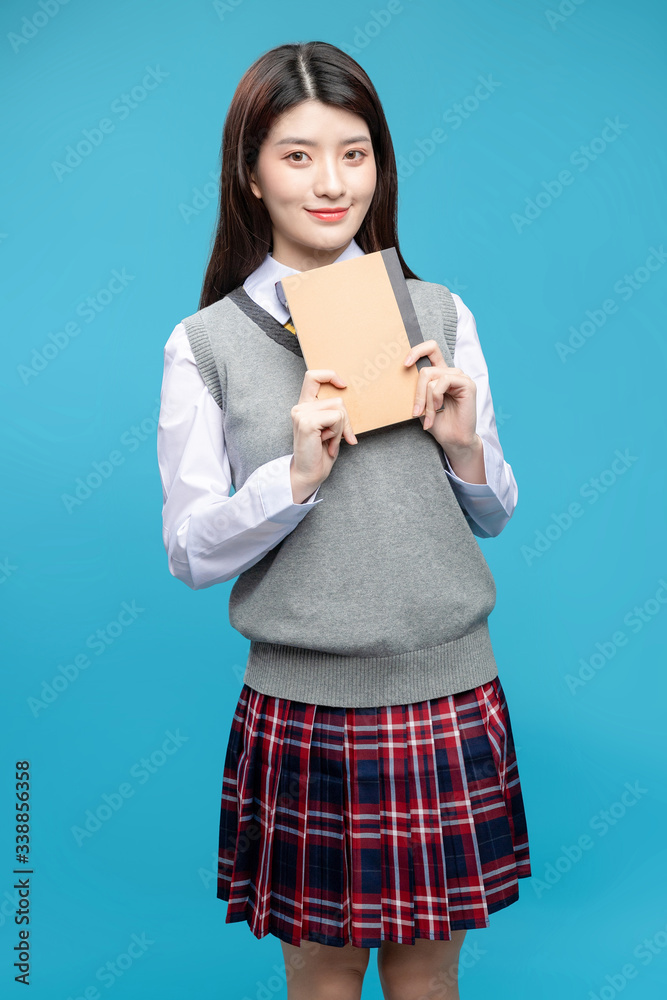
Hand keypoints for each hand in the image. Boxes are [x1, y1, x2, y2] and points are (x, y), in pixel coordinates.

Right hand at [290, 369, 357, 501]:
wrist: (309, 473)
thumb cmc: (321, 453)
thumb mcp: (330, 428)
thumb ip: (334, 411)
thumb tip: (348, 396)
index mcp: (304, 405)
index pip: (313, 376)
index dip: (329, 375)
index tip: (343, 385)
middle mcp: (300, 407)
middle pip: (337, 398)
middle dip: (346, 420)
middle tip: (338, 438)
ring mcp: (301, 413)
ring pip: (339, 409)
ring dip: (341, 429)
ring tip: (329, 442)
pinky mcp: (306, 422)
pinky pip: (336, 418)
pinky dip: (337, 433)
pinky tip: (326, 444)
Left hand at [404, 340, 477, 449]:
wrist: (453, 439)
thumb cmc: (438, 423)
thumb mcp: (421, 403)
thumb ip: (417, 387)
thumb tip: (402, 372)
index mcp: (440, 374)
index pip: (431, 349)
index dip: (417, 351)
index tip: (404, 364)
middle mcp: (451, 373)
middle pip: (425, 369)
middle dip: (417, 393)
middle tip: (416, 411)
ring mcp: (460, 377)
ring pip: (431, 377)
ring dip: (426, 400)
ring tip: (428, 416)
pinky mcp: (467, 384)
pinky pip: (443, 381)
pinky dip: (436, 397)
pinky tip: (439, 409)